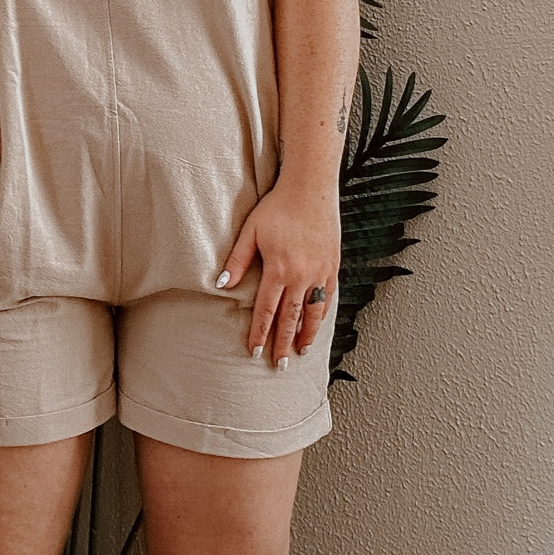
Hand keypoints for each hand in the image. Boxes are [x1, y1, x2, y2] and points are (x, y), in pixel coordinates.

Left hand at [218, 181, 338, 365]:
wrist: (311, 189)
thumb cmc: (277, 207)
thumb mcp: (251, 231)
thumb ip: (237, 260)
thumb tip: (221, 285)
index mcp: (279, 270)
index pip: (267, 311)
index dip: (260, 333)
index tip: (255, 352)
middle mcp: (301, 276)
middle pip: (290, 318)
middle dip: (283, 344)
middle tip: (278, 365)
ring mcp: (320, 272)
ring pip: (313, 312)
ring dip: (306, 334)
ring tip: (300, 352)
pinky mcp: (332, 266)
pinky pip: (327, 297)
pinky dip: (322, 314)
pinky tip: (317, 324)